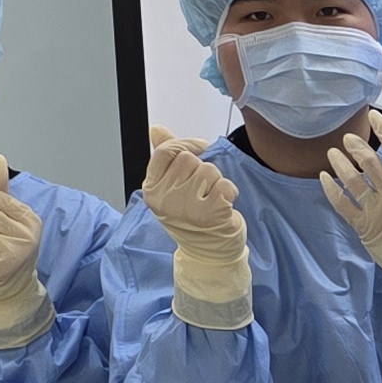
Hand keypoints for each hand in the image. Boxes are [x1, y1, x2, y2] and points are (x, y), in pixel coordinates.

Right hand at [141, 126, 243, 241]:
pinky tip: (222, 206)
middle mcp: (165, 199)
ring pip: (208, 170)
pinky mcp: (210, 213)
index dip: (185, 144)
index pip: (165, 151)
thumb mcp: (170, 187)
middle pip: (188, 159)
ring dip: (216, 181)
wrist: (207, 252)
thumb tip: (157, 130)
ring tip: (210, 198)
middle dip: (201, 169)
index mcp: (152, 189)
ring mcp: (186, 207)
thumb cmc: (190, 217)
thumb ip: (165, 156)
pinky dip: (229, 192)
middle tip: (202, 190)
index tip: (198, 148)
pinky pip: (225, 185)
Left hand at [320, 121, 381, 290]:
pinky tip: (325, 178)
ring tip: (333, 153)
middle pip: (371, 164)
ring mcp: (376, 212)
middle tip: (348, 138)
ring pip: (353, 182)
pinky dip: (332, 191)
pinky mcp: (364, 228)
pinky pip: (343, 206)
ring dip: (341, 165)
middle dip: (357, 147)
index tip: (373, 116)